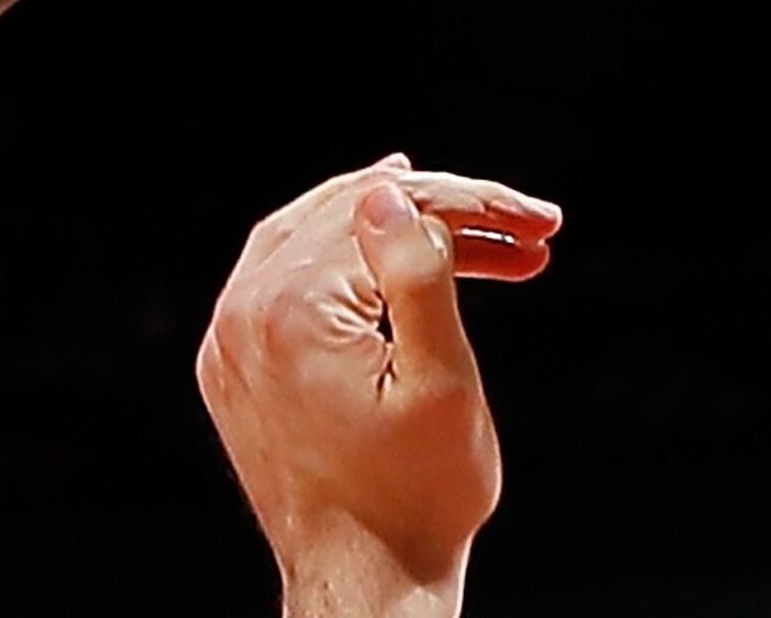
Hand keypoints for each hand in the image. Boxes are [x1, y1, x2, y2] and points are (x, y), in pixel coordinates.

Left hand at [196, 158, 560, 615]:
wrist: (365, 589)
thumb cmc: (418, 498)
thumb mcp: (442, 382)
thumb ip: (418, 276)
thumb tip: (389, 192)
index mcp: (290, 309)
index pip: (388, 210)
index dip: (474, 204)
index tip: (541, 221)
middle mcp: (242, 314)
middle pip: (349, 214)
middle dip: (446, 212)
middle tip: (526, 229)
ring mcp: (229, 342)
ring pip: (316, 238)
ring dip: (399, 229)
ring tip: (477, 230)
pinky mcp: (233, 369)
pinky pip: (286, 279)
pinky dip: (347, 261)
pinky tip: (393, 252)